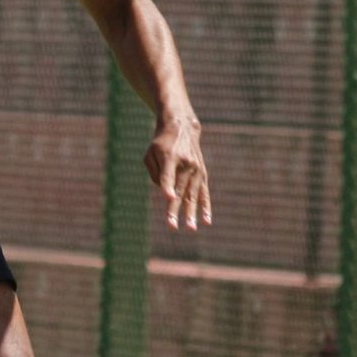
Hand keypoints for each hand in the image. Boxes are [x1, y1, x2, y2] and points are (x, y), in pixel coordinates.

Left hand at [145, 115, 213, 231]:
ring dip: (191, 213)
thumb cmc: (161, 142)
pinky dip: (205, 207)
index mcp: (170, 157)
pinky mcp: (202, 174)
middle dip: (175, 209)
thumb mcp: (150, 152)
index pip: (168, 174)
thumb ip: (155, 173)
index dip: (167, 186)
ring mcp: (196, 170)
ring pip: (192, 195)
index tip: (167, 197)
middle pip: (179, 190)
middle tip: (172, 226)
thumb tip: (166, 194)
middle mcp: (185, 164)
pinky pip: (204, 193)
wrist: (182, 127)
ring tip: (190, 228)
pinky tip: (206, 221)